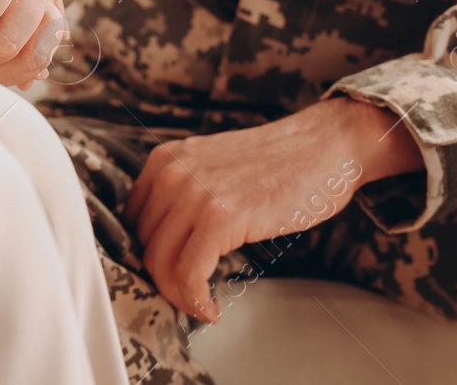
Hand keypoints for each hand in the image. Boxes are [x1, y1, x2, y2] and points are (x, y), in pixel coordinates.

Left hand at [125, 97, 423, 322]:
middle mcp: (171, 172)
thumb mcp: (212, 169)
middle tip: (189, 298)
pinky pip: (189, 274)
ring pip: (161, 265)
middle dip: (164, 282)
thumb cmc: (277, 164)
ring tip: (202, 306)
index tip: (170, 278)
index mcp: (164, 160)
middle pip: (143, 246)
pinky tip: (212, 309)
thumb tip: (163, 245)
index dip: (148, 258)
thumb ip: (184, 196)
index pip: (132, 223)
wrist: (324, 146)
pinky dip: (196, 301)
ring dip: (180, 297)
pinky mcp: (221, 216)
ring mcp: (193, 193)